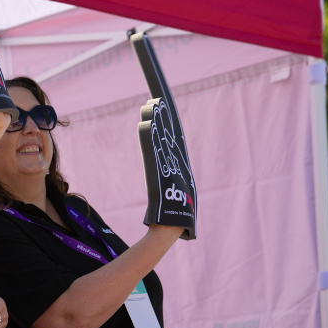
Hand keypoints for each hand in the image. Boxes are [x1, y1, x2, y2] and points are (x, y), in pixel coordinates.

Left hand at [138, 96, 196, 239]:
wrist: (171, 227)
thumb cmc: (172, 216)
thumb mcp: (172, 195)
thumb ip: (169, 185)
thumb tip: (161, 184)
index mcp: (181, 168)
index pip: (174, 140)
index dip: (168, 124)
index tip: (162, 108)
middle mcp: (179, 164)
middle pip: (169, 135)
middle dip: (163, 118)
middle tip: (155, 101)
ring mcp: (172, 166)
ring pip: (162, 138)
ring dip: (156, 121)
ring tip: (150, 104)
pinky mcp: (162, 170)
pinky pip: (154, 148)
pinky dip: (151, 134)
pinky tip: (145, 121)